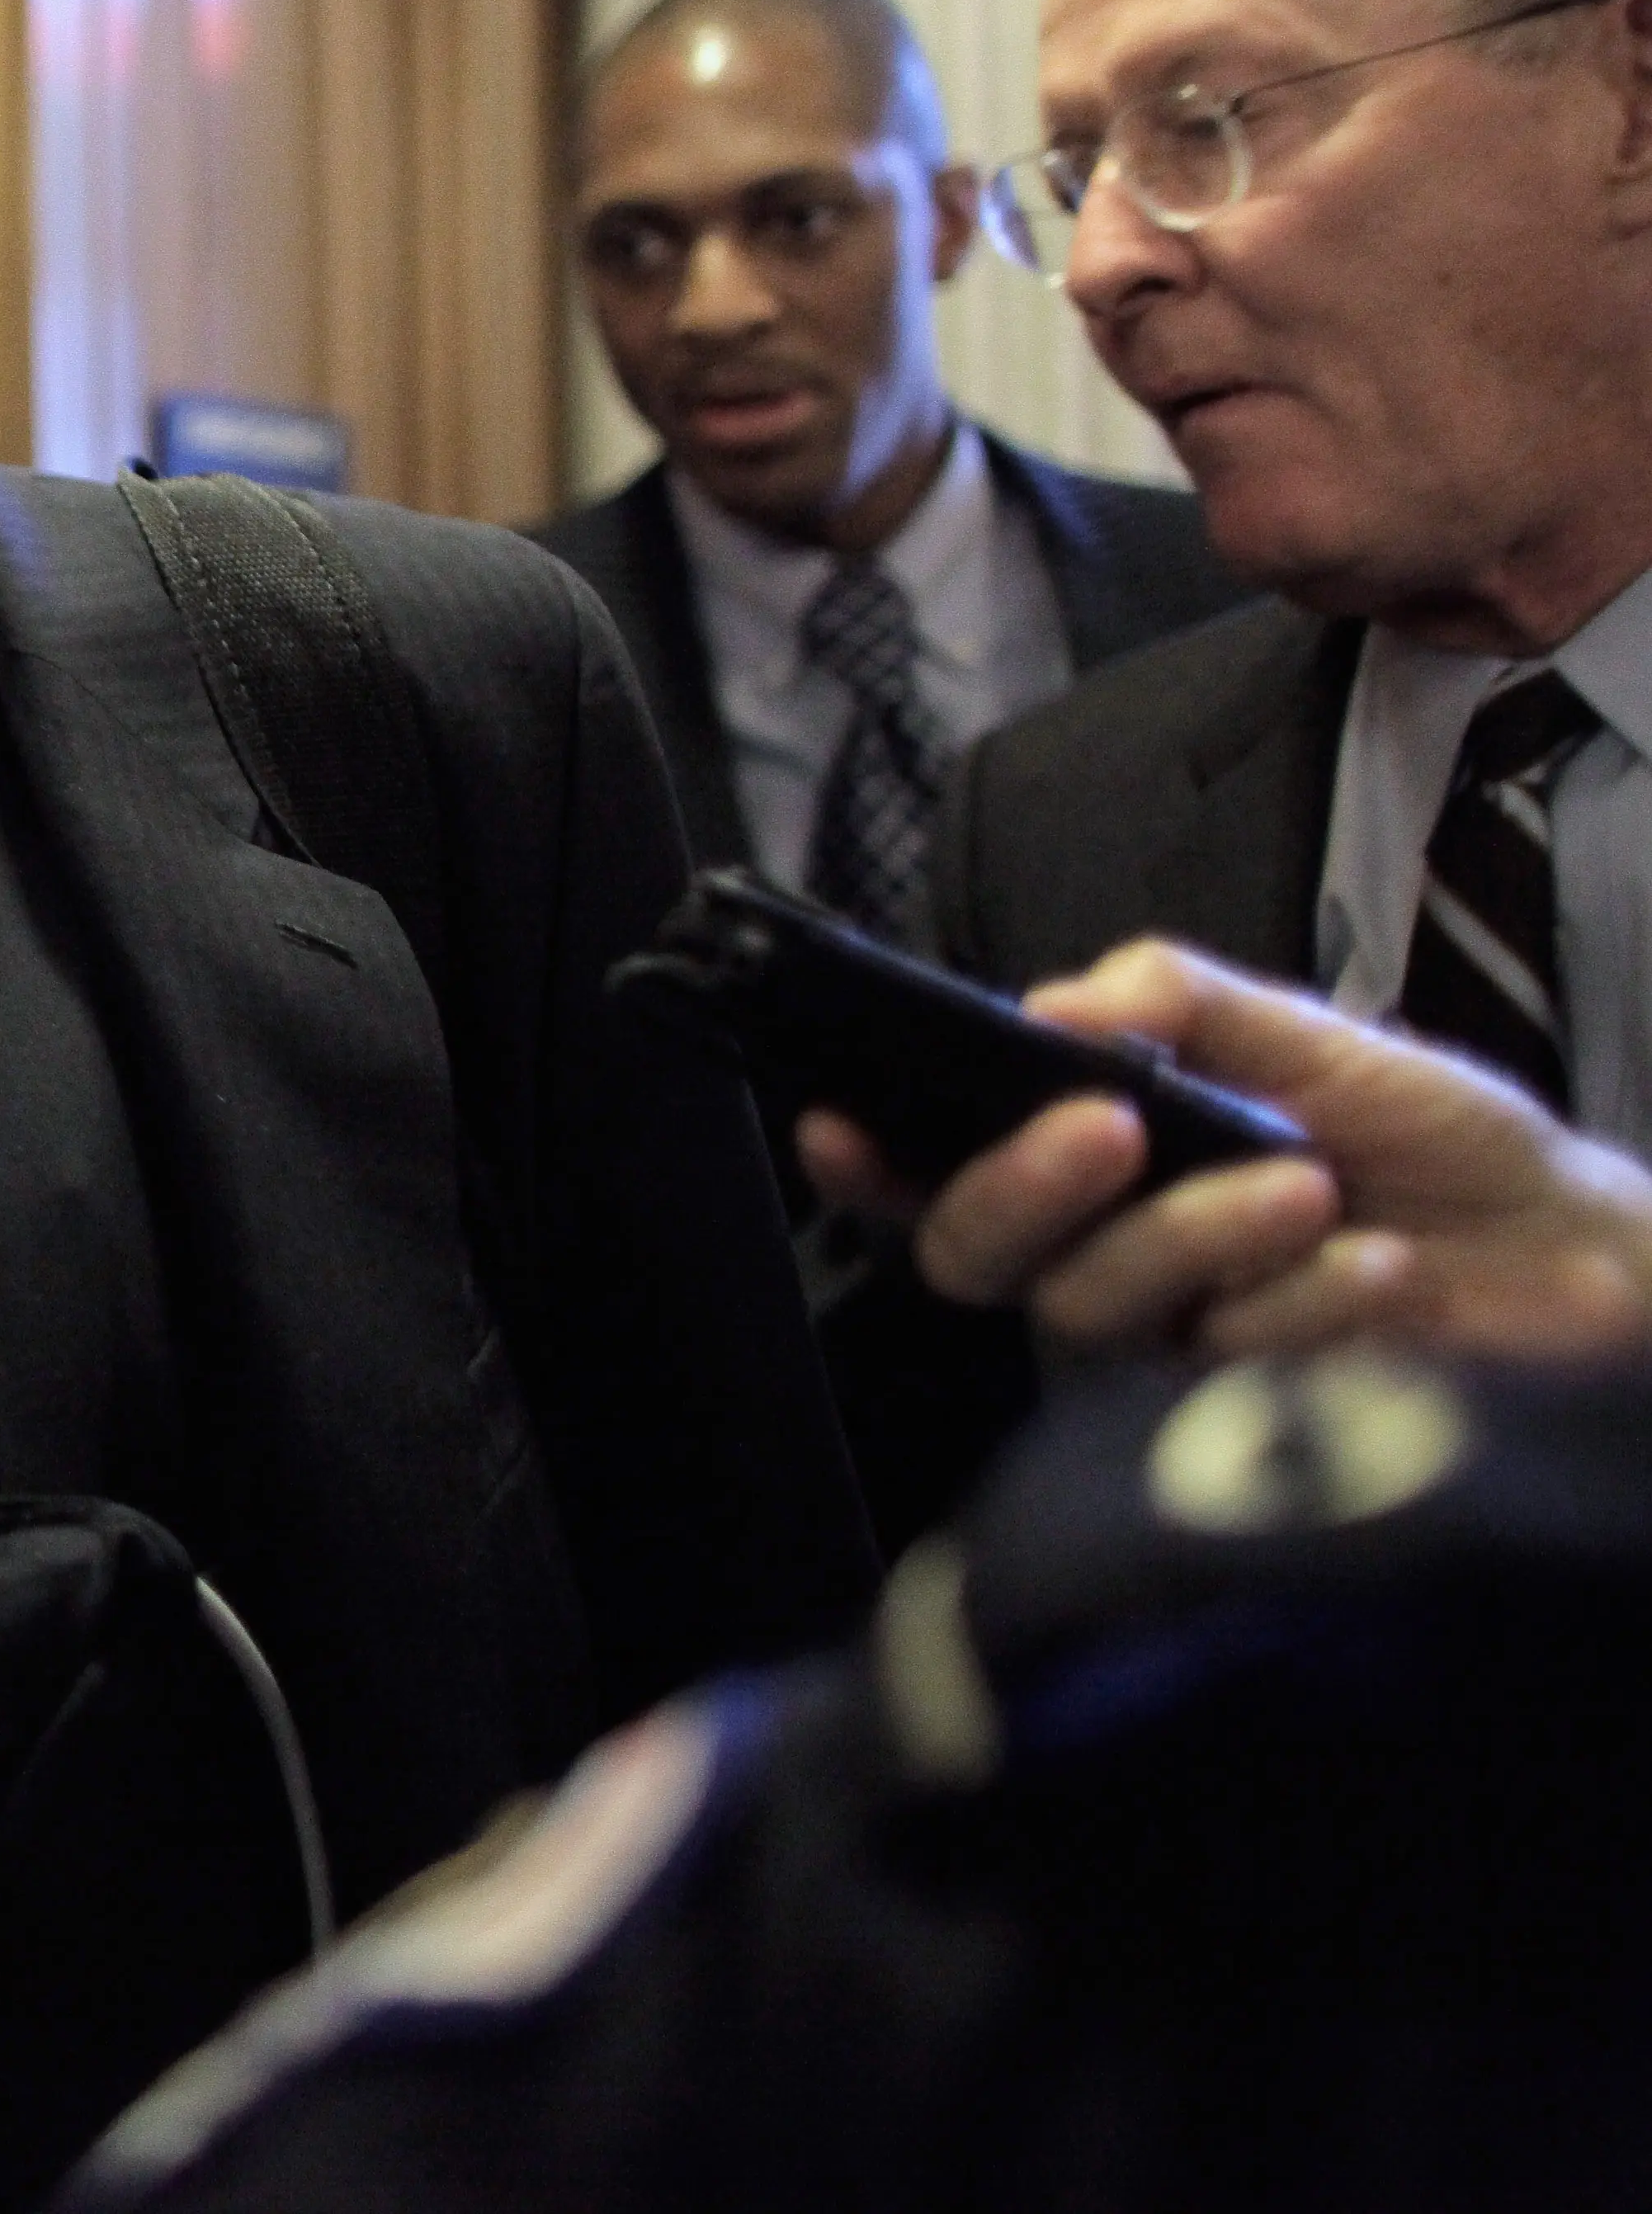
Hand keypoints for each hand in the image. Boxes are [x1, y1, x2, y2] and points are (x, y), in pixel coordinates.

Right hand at [797, 938, 1651, 1356]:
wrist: (1573, 1247)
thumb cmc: (1435, 1138)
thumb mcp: (1309, 1034)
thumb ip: (1182, 1002)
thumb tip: (1057, 1001)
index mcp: (1093, 1158)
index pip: (939, 1166)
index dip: (867, 1159)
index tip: (838, 1122)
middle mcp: (1101, 1252)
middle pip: (975, 1251)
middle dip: (1022, 1181)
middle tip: (1110, 1127)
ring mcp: (1164, 1338)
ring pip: (1088, 1305)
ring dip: (1191, 1235)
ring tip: (1306, 1184)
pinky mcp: (1241, 1410)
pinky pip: (1215, 1359)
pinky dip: (1299, 1301)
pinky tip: (1375, 1263)